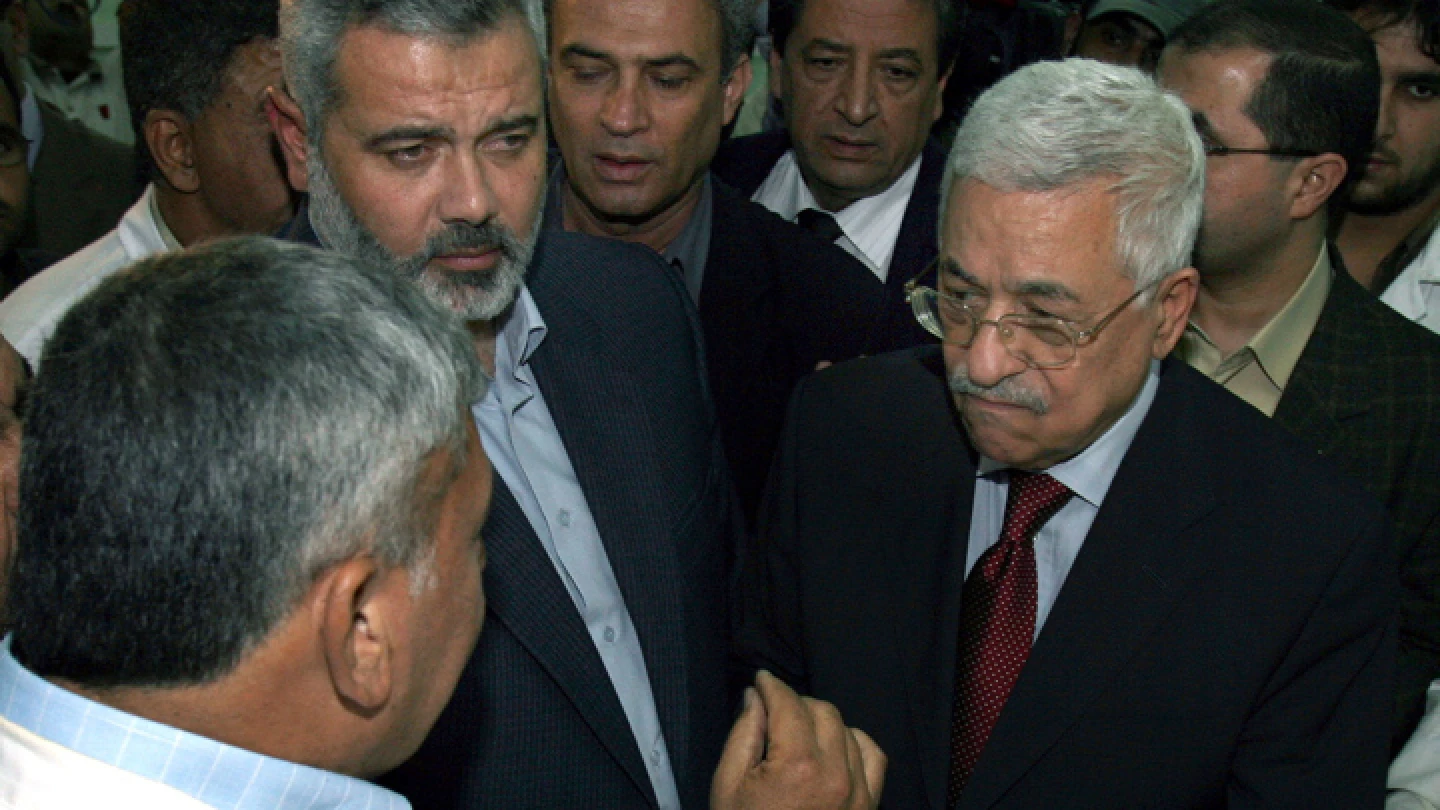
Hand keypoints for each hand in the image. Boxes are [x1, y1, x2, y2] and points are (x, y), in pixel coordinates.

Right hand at [711, 671, 885, 809]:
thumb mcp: (728, 784)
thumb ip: (744, 733)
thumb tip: (755, 697)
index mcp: (798, 766)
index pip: (789, 704)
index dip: (772, 686)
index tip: (762, 680)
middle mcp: (835, 775)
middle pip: (821, 711)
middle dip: (794, 703)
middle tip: (772, 710)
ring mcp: (857, 792)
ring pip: (846, 729)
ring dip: (821, 722)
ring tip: (797, 732)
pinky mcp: (868, 806)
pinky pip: (872, 756)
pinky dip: (854, 742)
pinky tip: (834, 745)